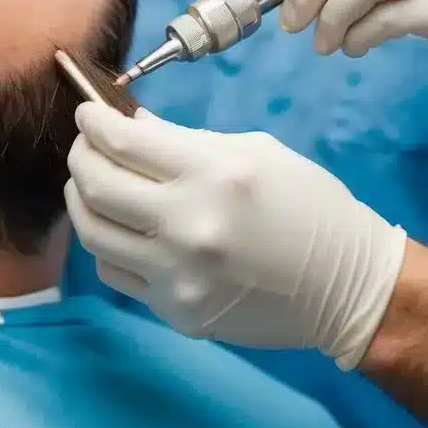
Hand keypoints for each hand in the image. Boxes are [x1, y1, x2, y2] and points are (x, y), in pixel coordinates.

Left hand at [64, 102, 407, 368]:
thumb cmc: (307, 207)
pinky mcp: (177, 312)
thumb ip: (183, 140)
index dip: (92, 123)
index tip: (86, 115)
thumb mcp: (254, 152)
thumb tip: (129, 127)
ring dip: (80, 201)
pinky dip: (107, 243)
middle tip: (84, 146)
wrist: (348, 287)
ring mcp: (179, 275)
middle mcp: (190, 226)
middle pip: (96, 186)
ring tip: (89, 184)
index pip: (123, 142)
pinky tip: (119, 227)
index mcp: (214, 175)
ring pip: (93, 233)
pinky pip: (114, 272)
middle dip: (79, 156)